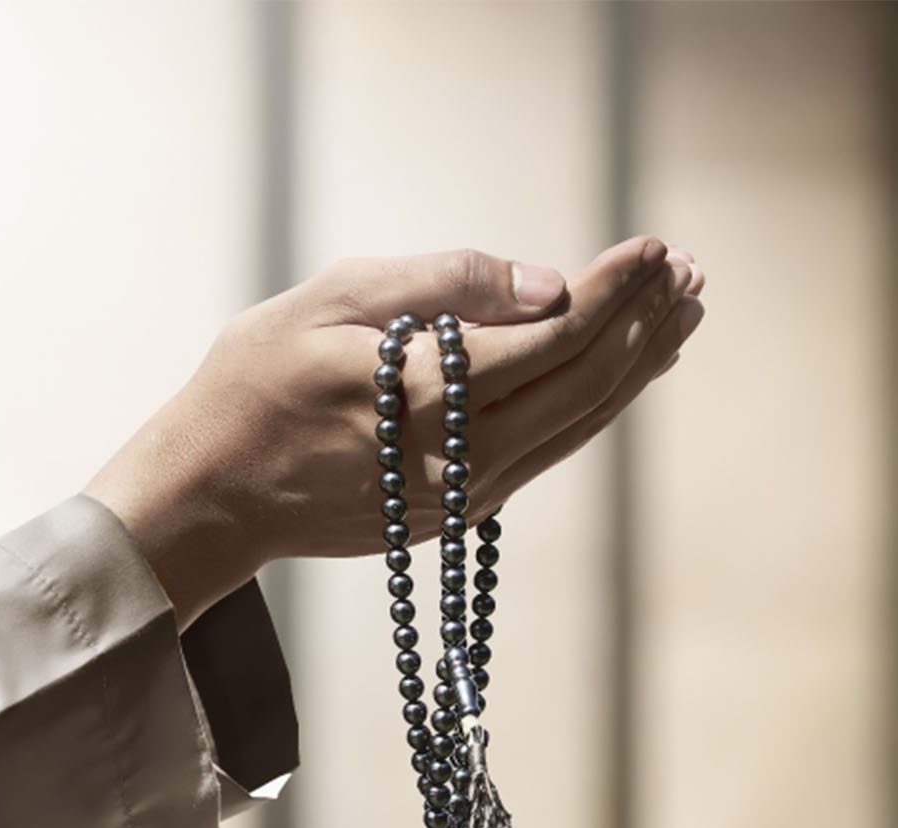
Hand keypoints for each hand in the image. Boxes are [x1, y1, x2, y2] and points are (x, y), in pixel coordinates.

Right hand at [83, 236, 705, 627]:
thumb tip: (548, 286)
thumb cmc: (254, 381)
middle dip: (645, 325)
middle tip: (687, 276)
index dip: (615, 291)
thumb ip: (444, 284)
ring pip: (579, 425)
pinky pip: (550, 449)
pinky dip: (596, 405)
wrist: (210, 494)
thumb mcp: (330, 300)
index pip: (556, 339)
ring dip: (636, 368)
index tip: (654, 248)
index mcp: (428, 396)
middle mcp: (462, 456)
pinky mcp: (460, 509)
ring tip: (681, 316)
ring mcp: (466, 492)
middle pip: (587, 386)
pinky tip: (623, 371)